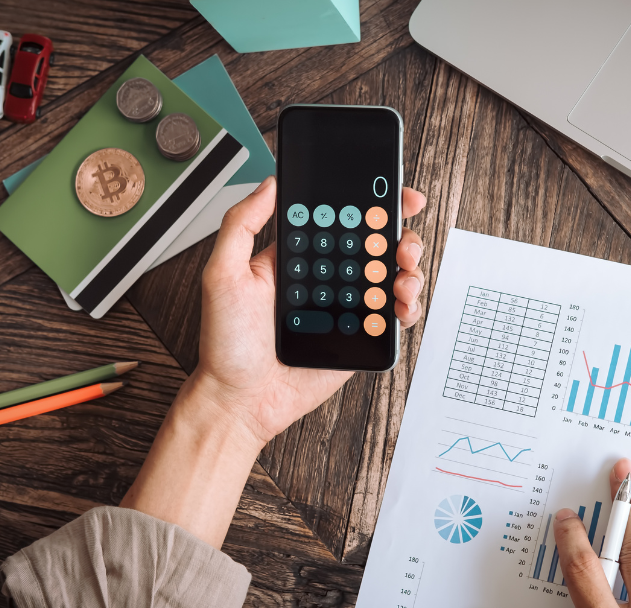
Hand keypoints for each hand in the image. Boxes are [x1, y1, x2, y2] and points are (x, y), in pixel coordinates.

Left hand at [194, 176, 426, 449]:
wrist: (241, 400)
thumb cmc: (226, 344)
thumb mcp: (222, 274)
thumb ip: (241, 224)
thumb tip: (268, 184)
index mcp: (300, 257)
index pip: (341, 219)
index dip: (371, 202)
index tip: (392, 193)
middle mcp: (326, 278)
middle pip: (376, 244)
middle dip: (400, 234)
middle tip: (403, 240)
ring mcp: (346, 307)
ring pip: (391, 277)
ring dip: (408, 269)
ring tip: (402, 276)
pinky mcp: (360, 337)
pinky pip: (394, 317)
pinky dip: (408, 307)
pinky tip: (401, 306)